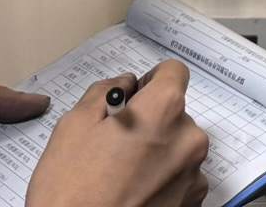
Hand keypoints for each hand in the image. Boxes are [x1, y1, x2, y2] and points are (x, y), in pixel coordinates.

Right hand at [27, 59, 209, 206]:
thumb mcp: (73, 126)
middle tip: (116, 147)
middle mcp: (189, 138)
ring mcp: (194, 175)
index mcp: (164, 110)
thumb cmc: (71, 190)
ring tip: (122, 176)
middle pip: (175, 114)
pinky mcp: (192, 203)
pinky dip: (162, 181)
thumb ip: (104, 92)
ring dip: (157, 153)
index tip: (133, 100)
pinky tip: (133, 194)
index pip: (173, 72)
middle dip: (150, 122)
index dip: (150, 82)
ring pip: (177, 148)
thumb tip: (126, 85)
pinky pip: (180, 178)